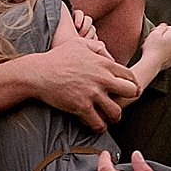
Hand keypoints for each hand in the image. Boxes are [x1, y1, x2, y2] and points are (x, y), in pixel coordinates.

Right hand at [38, 13, 138, 131]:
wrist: (38, 73)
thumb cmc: (57, 57)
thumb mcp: (79, 43)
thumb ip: (98, 47)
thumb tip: (109, 55)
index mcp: (103, 63)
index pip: (130, 76)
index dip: (132, 85)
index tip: (127, 91)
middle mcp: (102, 78)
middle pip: (131, 92)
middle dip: (128, 99)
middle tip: (119, 103)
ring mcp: (92, 93)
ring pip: (117, 112)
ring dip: (114, 117)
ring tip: (108, 117)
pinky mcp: (81, 107)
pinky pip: (99, 123)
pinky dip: (100, 127)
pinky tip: (96, 125)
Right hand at [142, 24, 170, 69]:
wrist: (151, 64)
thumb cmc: (151, 48)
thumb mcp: (154, 33)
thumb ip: (161, 27)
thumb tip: (164, 25)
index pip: (169, 28)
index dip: (160, 30)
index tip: (153, 34)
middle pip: (170, 37)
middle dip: (162, 38)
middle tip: (152, 41)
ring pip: (169, 46)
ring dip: (163, 46)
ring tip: (154, 49)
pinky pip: (168, 55)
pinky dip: (163, 54)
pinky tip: (156, 56)